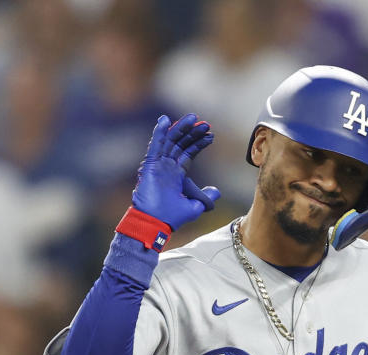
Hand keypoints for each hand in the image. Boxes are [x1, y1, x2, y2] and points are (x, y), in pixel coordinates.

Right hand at [131, 113, 219, 229]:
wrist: (155, 223)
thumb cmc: (172, 217)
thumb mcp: (195, 206)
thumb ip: (206, 197)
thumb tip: (217, 191)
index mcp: (177, 175)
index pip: (188, 153)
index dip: (198, 143)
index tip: (210, 135)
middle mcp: (167, 167)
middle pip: (180, 144)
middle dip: (192, 133)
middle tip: (205, 124)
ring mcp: (158, 165)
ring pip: (170, 141)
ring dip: (180, 128)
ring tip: (193, 118)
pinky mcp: (150, 165)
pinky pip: (155, 146)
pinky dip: (159, 133)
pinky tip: (165, 120)